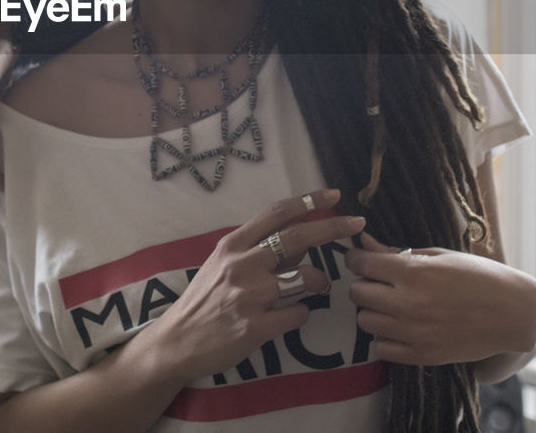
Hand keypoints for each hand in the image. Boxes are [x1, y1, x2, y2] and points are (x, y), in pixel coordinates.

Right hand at [142, 189, 365, 383]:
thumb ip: (255, 250)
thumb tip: (296, 242)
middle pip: (296, 238)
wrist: (178, 340)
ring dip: (319, 280)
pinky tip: (292, 315)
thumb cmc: (204, 299)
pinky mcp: (254, 326)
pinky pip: (297, 313)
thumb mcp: (222, 264)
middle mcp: (241, 264)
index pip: (276, 213)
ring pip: (303, 277)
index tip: (335, 196)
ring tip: (318, 287)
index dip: (308, 201)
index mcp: (233, 244)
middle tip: (357, 224)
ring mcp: (248, 295)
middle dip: (332, 227)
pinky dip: (302, 313)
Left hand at [345, 232, 535, 367]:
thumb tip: (364, 242)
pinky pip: (382, 349)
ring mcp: (416, 333)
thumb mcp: (440, 255)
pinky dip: (386, 337)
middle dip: (364, 285)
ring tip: (391, 305)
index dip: (358, 259)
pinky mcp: (424, 356)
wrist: (514, 313)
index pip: (361, 264)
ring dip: (373, 311)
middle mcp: (410, 303)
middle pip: (357, 294)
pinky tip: (400, 327)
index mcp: (414, 272)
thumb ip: (397, 252)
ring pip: (365, 322)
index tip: (363, 260)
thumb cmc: (478, 276)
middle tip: (379, 283)